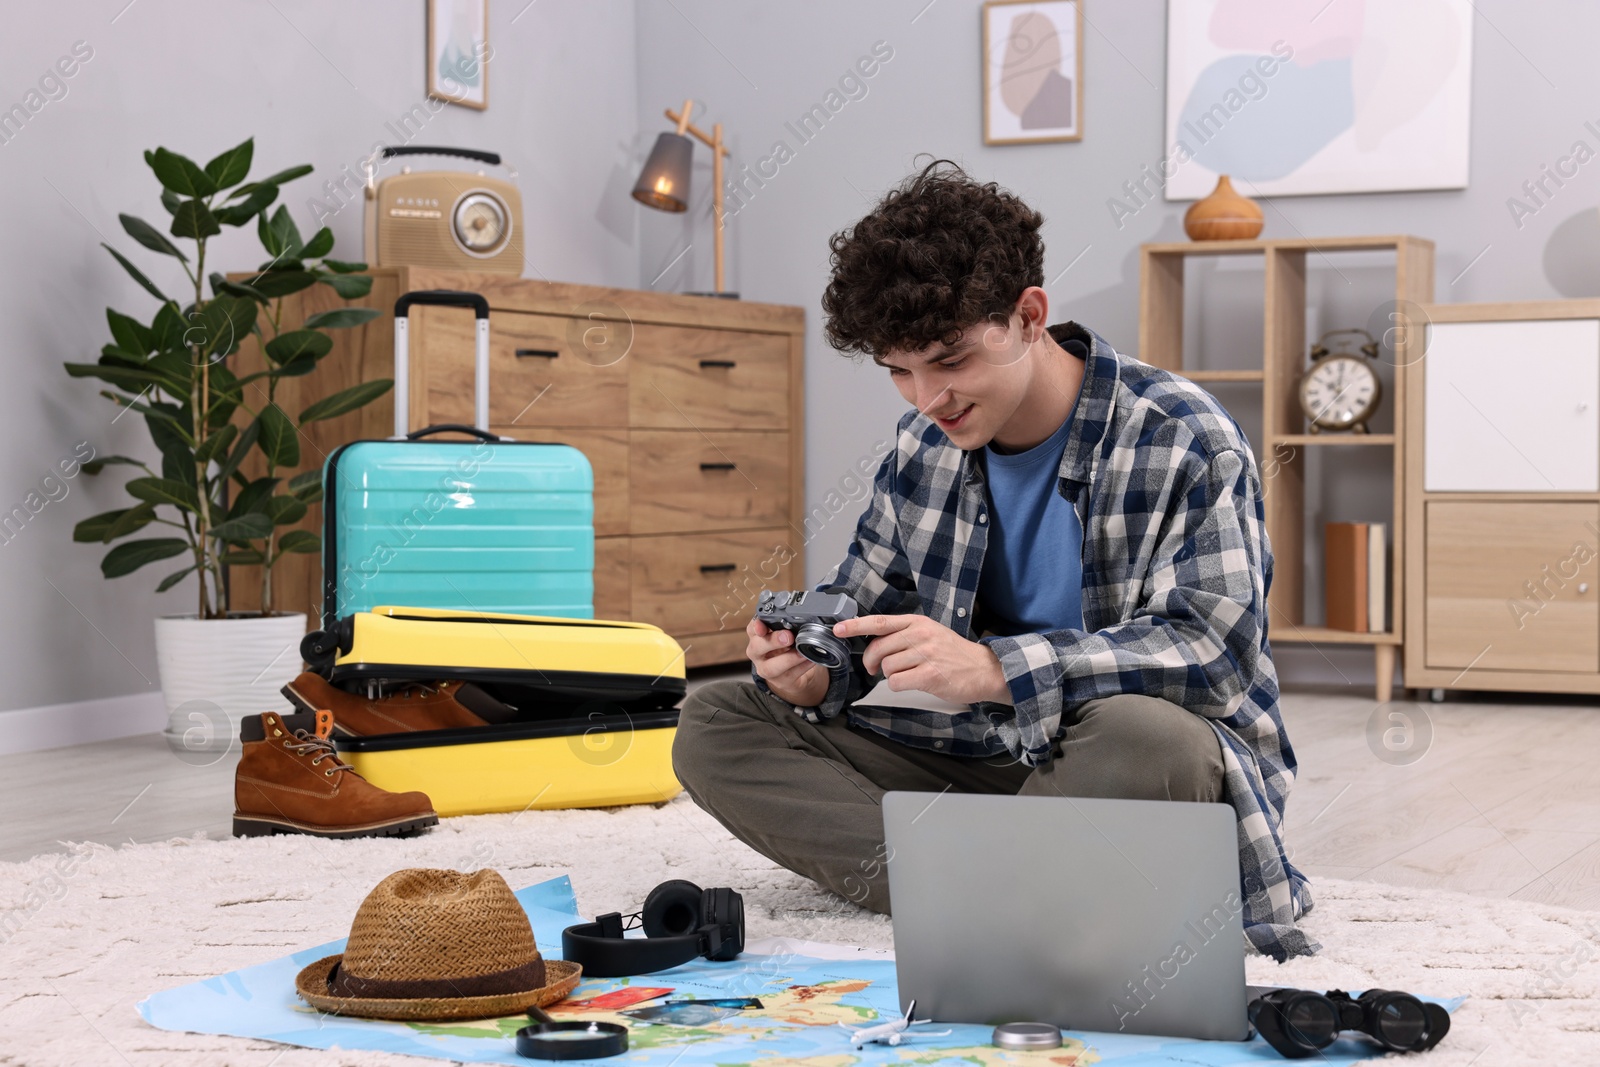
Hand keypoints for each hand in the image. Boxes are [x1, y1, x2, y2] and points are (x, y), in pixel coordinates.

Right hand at [746, 616, 828, 706]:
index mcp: (757, 637)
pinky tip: (810, 660)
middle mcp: (757, 653)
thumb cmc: (787, 648)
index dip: (757, 626)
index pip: (752, 628)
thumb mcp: (784, 633)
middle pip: (757, 647)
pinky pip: (790, 675)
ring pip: (770, 667)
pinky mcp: (779, 681)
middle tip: (788, 637)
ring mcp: (766, 669)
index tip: (762, 625)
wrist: (793, 672)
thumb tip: (802, 617)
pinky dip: (801, 667)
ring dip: (788, 658)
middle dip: (773, 641)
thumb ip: (787, 625)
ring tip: (802, 652)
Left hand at [833, 614, 1011, 704]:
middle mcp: (920, 635)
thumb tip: (873, 642)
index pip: (880, 622)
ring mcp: (925, 655)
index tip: (838, 629)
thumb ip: (903, 634)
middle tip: (875, 668)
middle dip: (871, 662)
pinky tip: (912, 682)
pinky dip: (898, 686)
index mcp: (918, 622)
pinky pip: (896, 682)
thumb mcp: (930, 633)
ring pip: (887, 667)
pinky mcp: (929, 675)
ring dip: (890, 675)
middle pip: (878, 648)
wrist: (984, 669)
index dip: (855, 625)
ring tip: (906, 674)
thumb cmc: (954, 654)